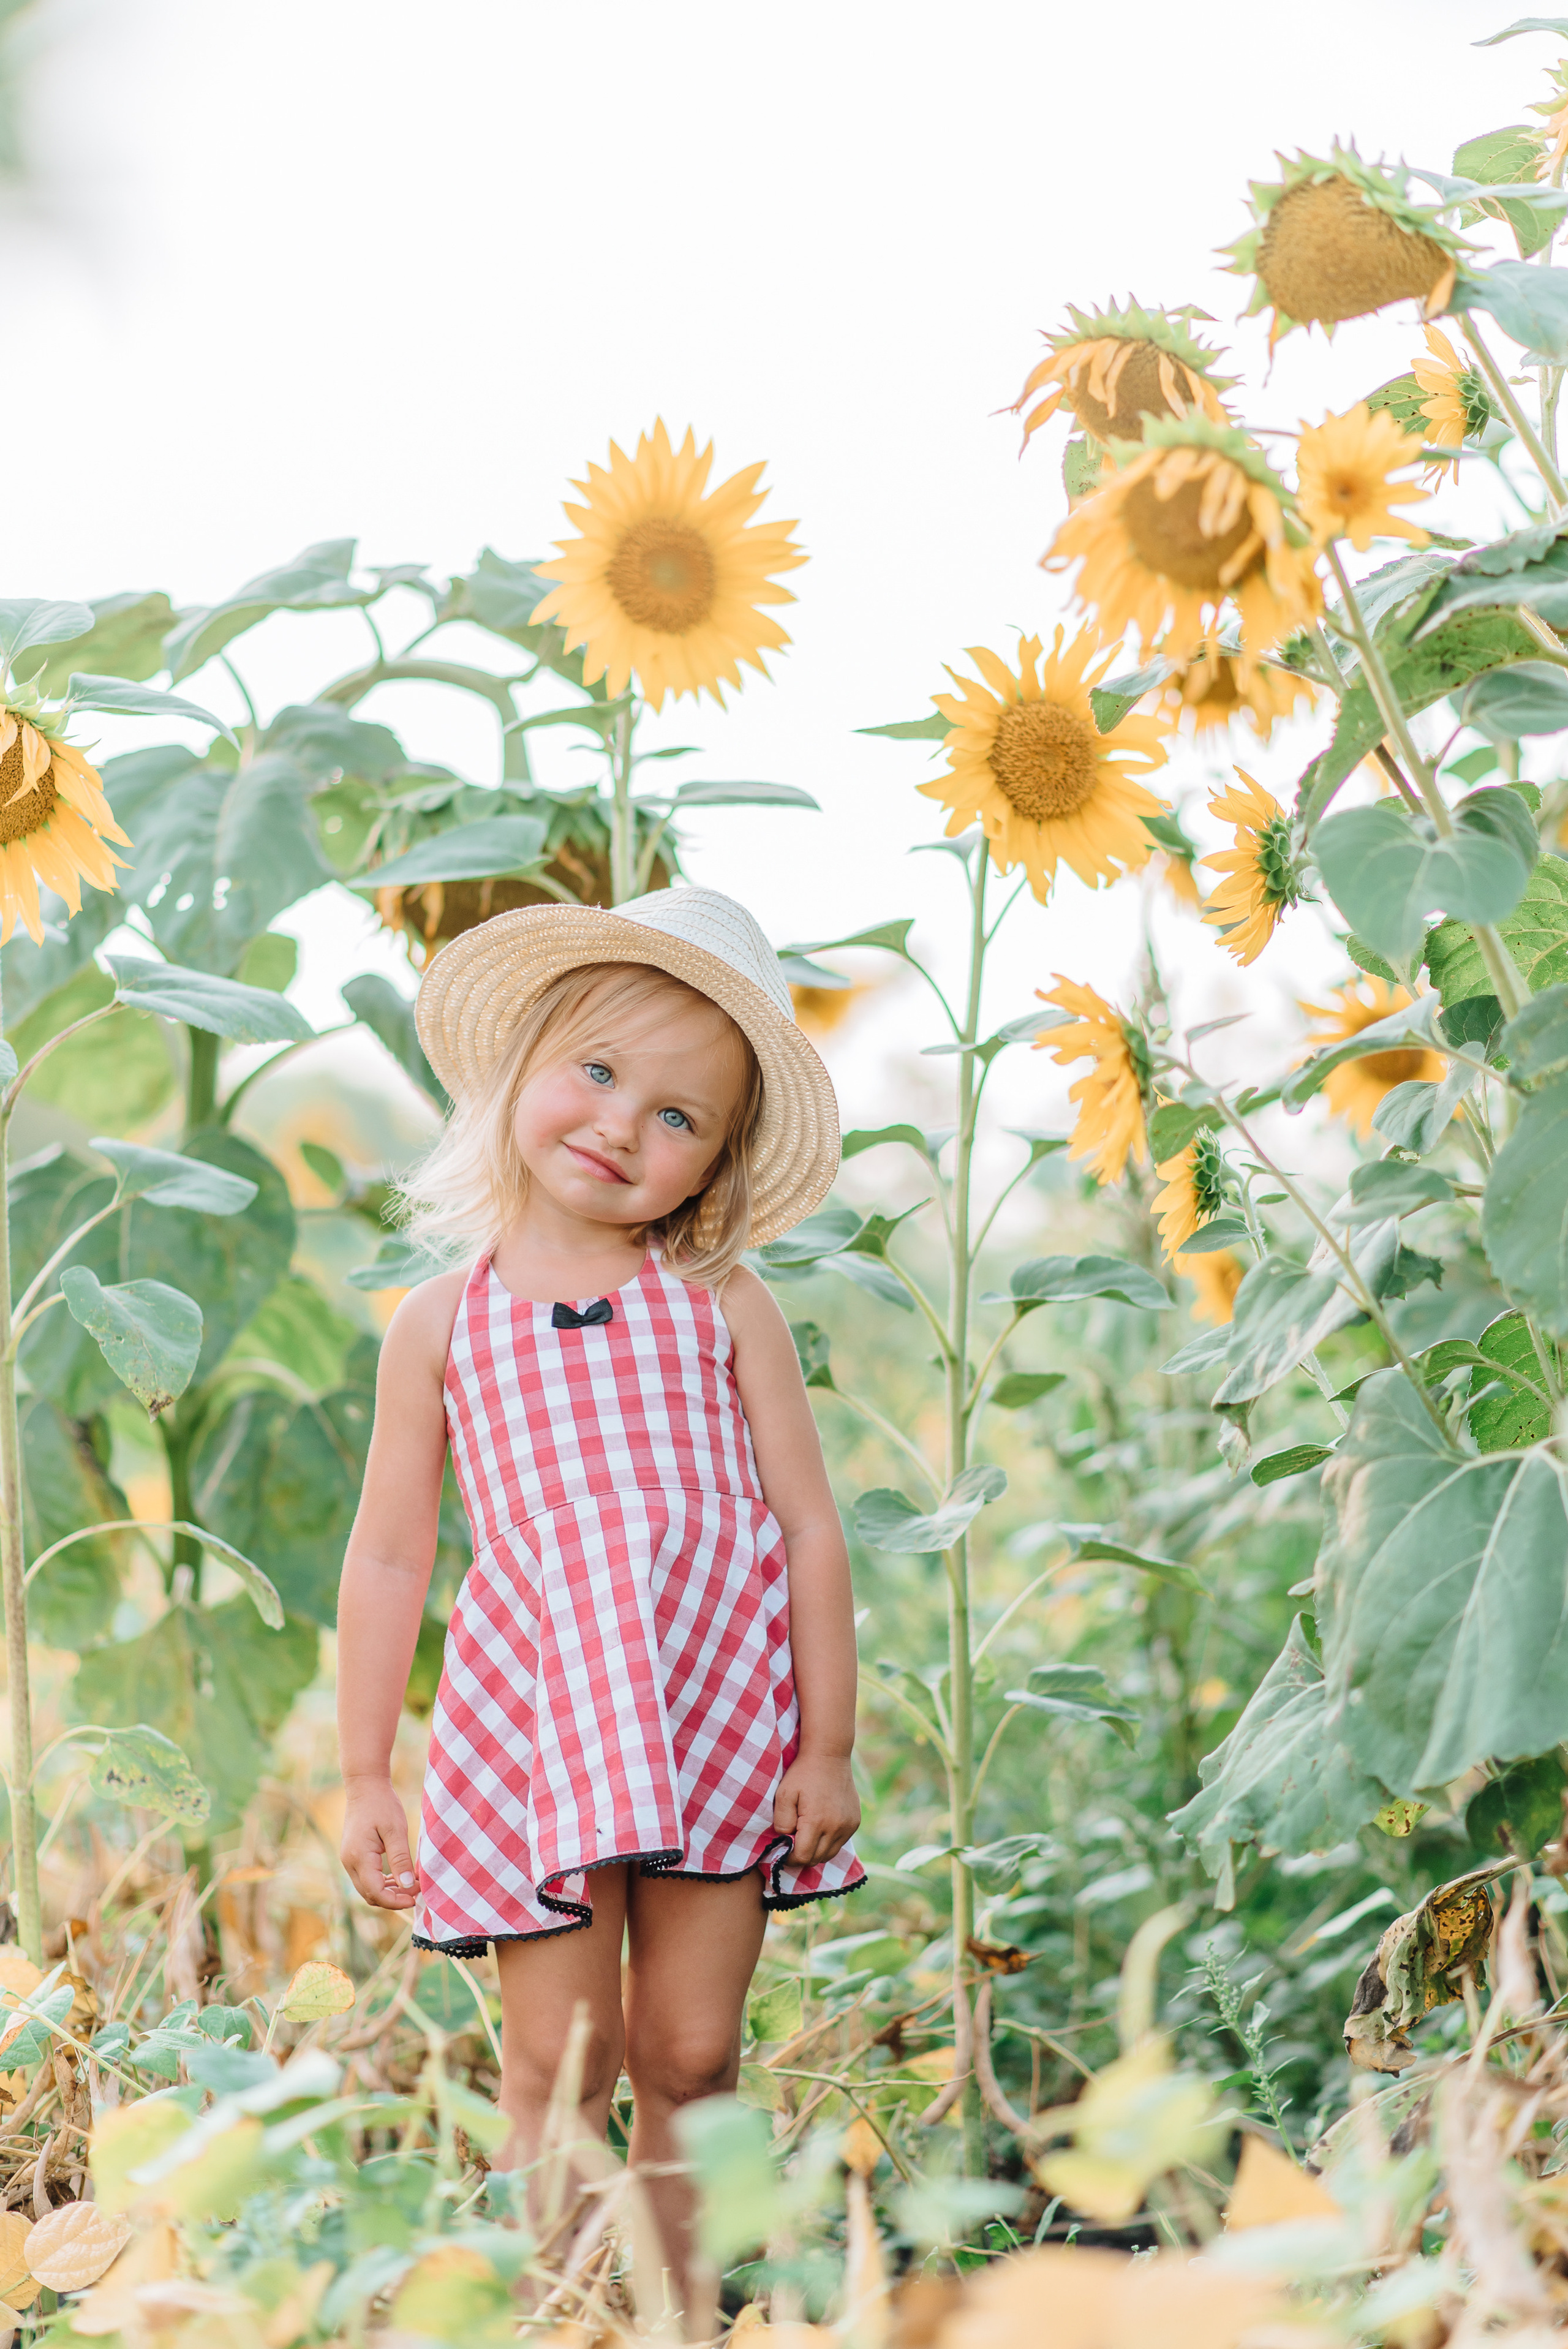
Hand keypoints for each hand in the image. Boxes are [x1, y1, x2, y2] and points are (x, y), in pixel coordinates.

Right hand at [340, 1779, 418, 1908]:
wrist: (365, 1786)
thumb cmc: (382, 1804)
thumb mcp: (396, 1830)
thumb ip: (400, 1859)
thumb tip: (407, 1886)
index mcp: (359, 1857)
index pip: (375, 1892)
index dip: (395, 1901)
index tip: (415, 1898)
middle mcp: (349, 1862)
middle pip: (370, 1895)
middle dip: (394, 1898)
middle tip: (417, 1891)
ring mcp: (349, 1859)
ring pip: (367, 1888)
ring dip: (388, 1891)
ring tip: (411, 1884)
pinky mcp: (353, 1855)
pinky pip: (366, 1877)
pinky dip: (382, 1882)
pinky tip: (399, 1876)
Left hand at [773, 1752, 859, 1866]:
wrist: (829, 1754)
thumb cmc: (803, 1773)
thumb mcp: (784, 1795)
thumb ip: (782, 1823)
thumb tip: (786, 1842)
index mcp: (817, 1821)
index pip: (803, 1857)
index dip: (790, 1858)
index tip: (783, 1849)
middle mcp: (836, 1827)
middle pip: (816, 1859)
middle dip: (802, 1855)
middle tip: (792, 1843)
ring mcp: (848, 1825)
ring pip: (829, 1854)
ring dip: (816, 1851)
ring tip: (805, 1836)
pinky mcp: (855, 1822)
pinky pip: (840, 1843)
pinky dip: (828, 1842)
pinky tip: (820, 1828)